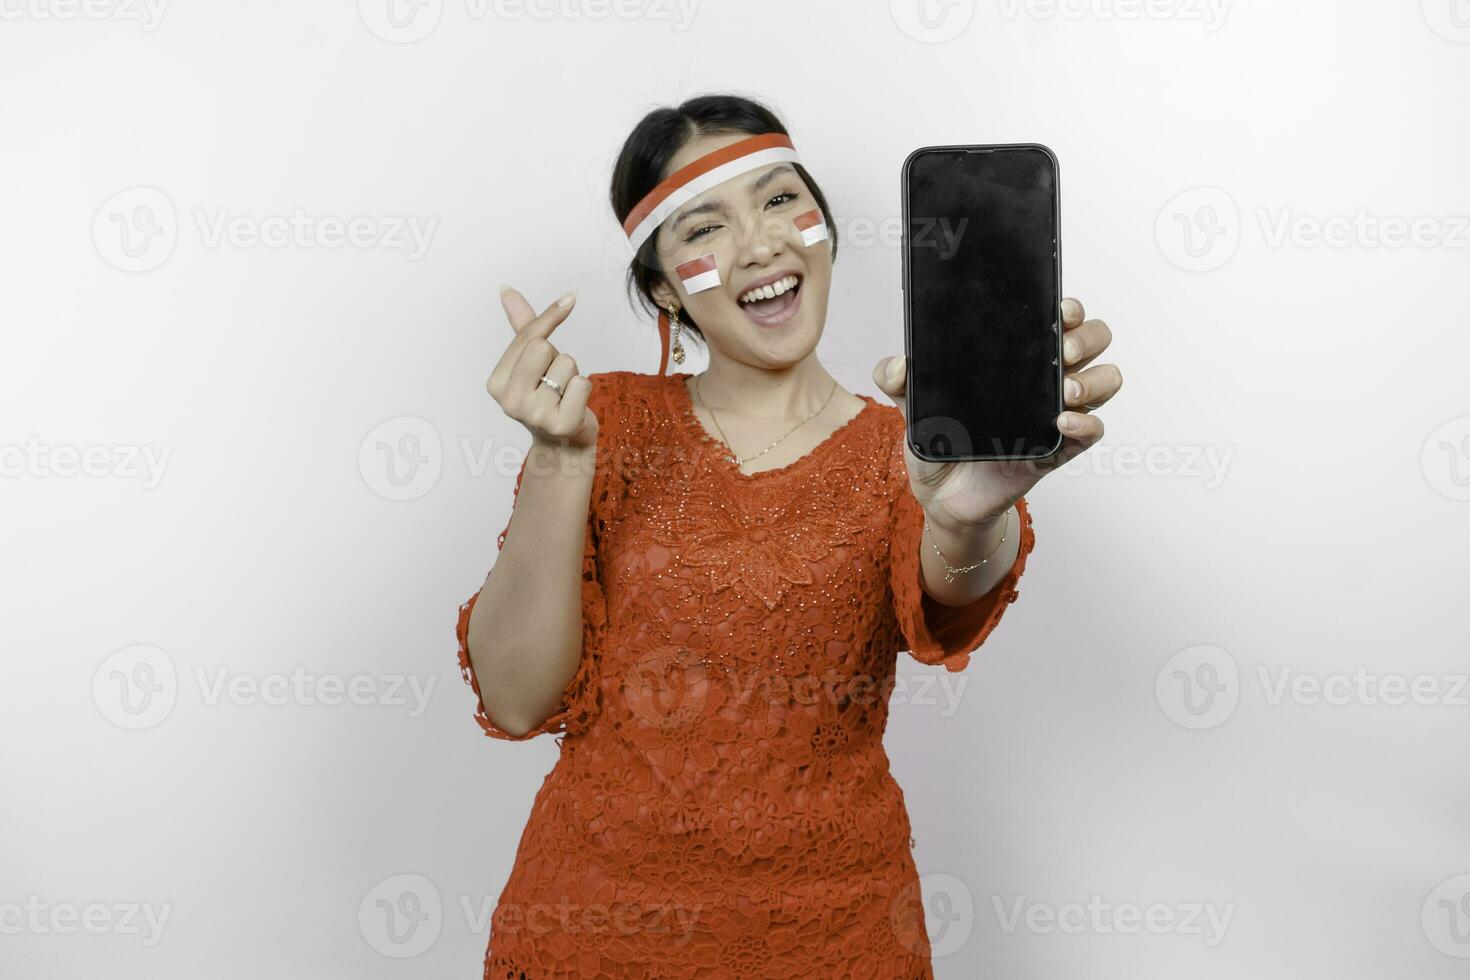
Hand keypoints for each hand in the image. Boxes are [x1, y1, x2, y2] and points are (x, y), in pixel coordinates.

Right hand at [485, 286, 598, 452]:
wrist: (563, 443)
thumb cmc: (547, 395)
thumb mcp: (530, 362)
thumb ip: (521, 327)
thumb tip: (506, 289)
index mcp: (495, 383)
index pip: (527, 336)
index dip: (550, 317)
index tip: (570, 299)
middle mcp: (509, 401)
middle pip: (543, 346)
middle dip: (557, 356)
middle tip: (554, 380)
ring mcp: (534, 415)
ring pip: (566, 363)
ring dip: (572, 374)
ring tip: (563, 395)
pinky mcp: (561, 424)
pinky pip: (582, 383)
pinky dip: (584, 390)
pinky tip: (573, 406)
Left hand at [872, 296, 1122, 529]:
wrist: (940, 496)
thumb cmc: (938, 441)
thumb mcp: (911, 403)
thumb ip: (895, 379)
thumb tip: (898, 363)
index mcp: (1017, 358)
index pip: (1059, 319)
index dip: (1069, 308)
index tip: (1059, 309)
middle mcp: (1043, 379)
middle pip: (1095, 341)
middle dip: (1088, 337)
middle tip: (1062, 350)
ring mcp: (1055, 413)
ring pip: (1105, 381)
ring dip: (1093, 380)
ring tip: (1062, 390)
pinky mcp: (1057, 449)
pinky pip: (1092, 431)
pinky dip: (1086, 423)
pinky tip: (1063, 421)